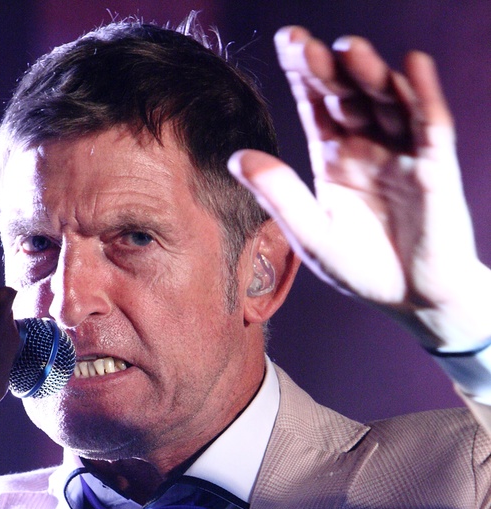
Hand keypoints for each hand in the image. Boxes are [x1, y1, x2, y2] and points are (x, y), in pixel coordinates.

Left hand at [228, 27, 490, 350]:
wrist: (412, 301)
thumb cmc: (362, 269)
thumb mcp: (312, 236)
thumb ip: (279, 197)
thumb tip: (237, 158)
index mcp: (333, 156)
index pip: (315, 102)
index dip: (302, 71)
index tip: (285, 42)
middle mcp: (367, 144)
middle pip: (347, 92)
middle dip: (328, 67)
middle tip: (304, 44)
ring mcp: (403, 150)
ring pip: (387, 99)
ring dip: (369, 73)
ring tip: (349, 49)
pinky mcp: (435, 165)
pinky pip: (431, 122)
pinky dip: (424, 93)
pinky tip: (411, 65)